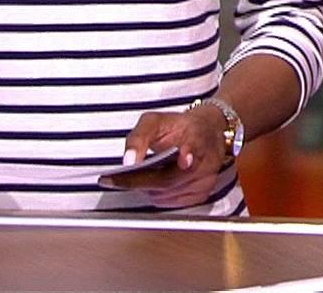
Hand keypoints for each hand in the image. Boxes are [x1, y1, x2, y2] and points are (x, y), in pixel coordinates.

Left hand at [99, 107, 230, 207]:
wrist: (207, 133)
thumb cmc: (179, 127)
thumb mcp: (154, 121)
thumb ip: (139, 137)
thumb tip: (129, 160)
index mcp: (197, 136)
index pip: (193, 146)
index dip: (188, 152)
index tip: (182, 160)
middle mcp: (205, 160)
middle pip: (169, 180)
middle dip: (138, 181)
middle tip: (114, 179)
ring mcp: (206, 180)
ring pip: (167, 194)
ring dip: (147, 189)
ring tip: (137, 176)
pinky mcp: (202, 194)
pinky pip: (171, 202)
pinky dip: (158, 195)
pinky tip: (155, 182)